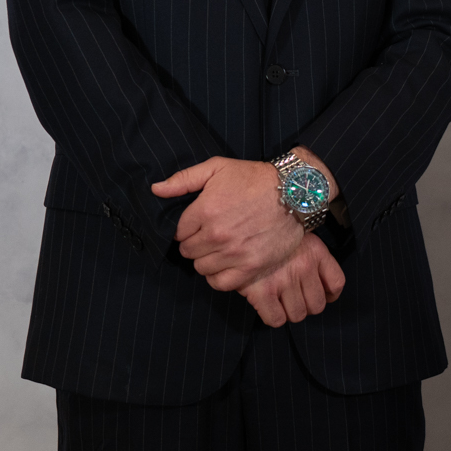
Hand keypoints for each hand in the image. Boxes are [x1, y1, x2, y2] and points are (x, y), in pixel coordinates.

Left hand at [152, 156, 303, 291]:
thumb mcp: (218, 167)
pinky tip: (224, 265)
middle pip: (188, 252)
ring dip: (206, 260)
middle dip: (194, 244)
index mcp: (205, 210)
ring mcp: (234, 253)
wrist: (295, 193)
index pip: (179, 232)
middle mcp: (217, 234)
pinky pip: (221, 283)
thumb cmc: (255, 178)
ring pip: (201, 268)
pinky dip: (218, 277)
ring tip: (218, 250)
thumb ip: (183, 179)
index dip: (187, 228)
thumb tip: (155, 189)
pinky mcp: (251, 267)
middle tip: (209, 236)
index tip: (198, 225)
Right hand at [237, 233, 344, 327]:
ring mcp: (284, 280)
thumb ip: (311, 257)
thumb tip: (318, 283)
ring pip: (297, 315)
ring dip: (289, 312)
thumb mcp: (297, 236)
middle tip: (294, 299)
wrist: (241, 224)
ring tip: (279, 301)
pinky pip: (276, 319)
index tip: (323, 295)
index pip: (336, 283)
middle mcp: (304, 267)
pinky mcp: (263, 292)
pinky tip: (267, 306)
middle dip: (306, 305)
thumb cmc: (268, 232)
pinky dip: (273, 317)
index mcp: (316, 252)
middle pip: (317, 305)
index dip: (330, 295)